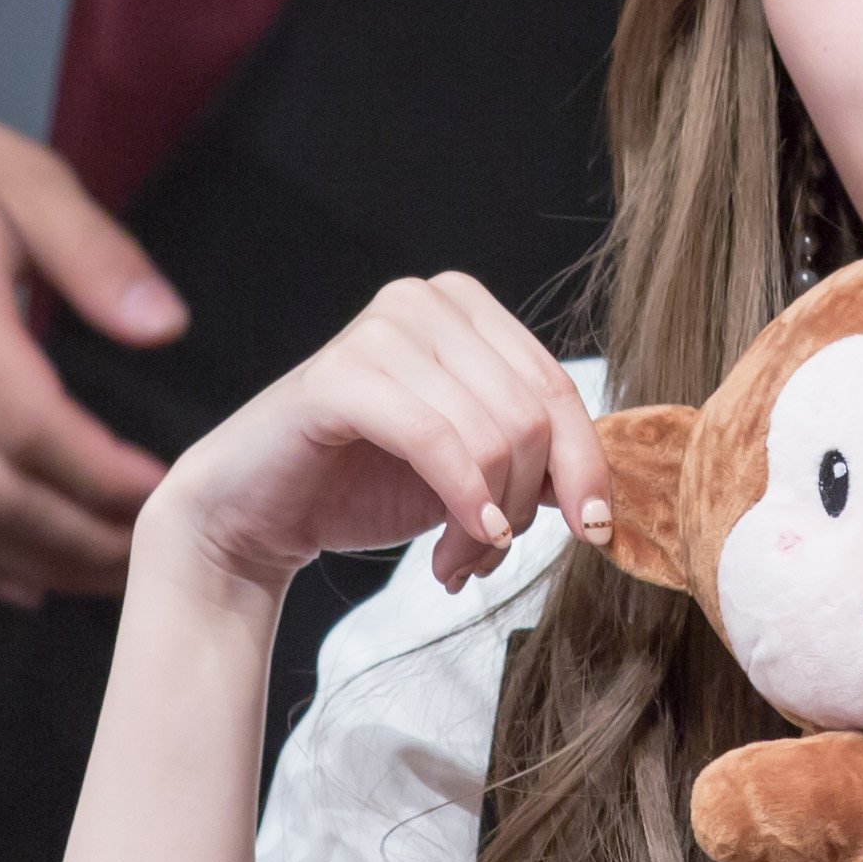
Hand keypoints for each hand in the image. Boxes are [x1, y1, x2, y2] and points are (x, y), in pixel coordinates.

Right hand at [0, 28, 182, 601]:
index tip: (167, 490)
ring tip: (110, 577)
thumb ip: (100, 257)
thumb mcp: (26, 178)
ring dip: (36, 563)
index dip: (104, 478)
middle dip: (83, 539)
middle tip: (155, 554)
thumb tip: (167, 327)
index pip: (31, 429)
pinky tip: (30, 577)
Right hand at [149, 273, 609, 599]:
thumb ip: (537, 462)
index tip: (596, 531)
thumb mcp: (475, 472)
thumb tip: (606, 492)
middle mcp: (427, 302)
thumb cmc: (365, 484)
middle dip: (523, 504)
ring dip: (488, 521)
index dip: (587, 466)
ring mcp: (381, 330)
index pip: (558, 388)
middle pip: (532, 414)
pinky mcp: (339, 376)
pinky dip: (462, 502)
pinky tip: (457, 549)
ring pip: (494, 433)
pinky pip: (437, 441)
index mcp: (467, 309)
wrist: (256, 515)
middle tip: (491, 556)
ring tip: (459, 560)